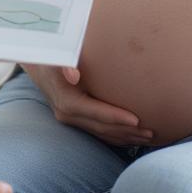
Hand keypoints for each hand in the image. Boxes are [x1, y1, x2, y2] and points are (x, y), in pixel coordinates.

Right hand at [21, 63, 151, 145]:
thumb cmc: (53, 56)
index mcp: (66, 100)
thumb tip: (73, 75)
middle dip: (127, 131)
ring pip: (102, 134)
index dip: (116, 117)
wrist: (39, 65)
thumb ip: (65, 64)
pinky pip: (99, 132)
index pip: (95, 113)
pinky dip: (117, 135)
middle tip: (152, 132)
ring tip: (148, 136)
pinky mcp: (75, 121)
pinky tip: (133, 136)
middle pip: (102, 128)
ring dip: (126, 137)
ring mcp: (70, 120)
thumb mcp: (57, 55)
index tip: (137, 119)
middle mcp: (67, 114)